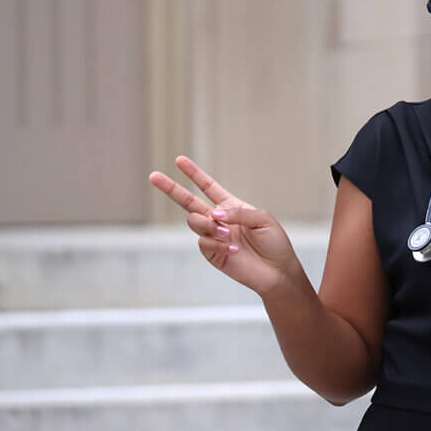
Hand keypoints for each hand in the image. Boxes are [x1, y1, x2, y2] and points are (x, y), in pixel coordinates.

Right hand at [148, 156, 298, 294]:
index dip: (194, 174)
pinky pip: (203, 242)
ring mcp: (213, 236)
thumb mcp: (262, 219)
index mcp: (231, 206)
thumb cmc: (274, 243)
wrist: (277, 271)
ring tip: (227, 234)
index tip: (179, 160)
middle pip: (189, 201)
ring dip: (208, 224)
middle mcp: (219, 220)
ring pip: (194, 221)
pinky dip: (216, 242)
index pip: (208, 187)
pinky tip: (232, 249)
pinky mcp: (212, 253)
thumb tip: (213, 213)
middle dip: (171, 188)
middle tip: (153, 176)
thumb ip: (238, 212)